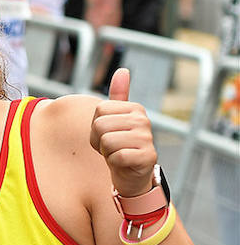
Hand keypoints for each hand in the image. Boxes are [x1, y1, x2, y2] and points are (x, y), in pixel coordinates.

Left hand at [89, 69, 157, 197]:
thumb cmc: (119, 145)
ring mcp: (148, 138)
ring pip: (107, 141)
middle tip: (111, 147)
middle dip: (99, 140)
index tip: (107, 134)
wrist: (132, 174)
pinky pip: (117, 157)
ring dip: (106, 152)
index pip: (99, 110)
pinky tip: (123, 163)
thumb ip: (118, 95)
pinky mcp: (148, 157)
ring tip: (117, 153)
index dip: (95, 126)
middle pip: (100, 125)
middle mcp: (144, 120)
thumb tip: (123, 70)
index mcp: (135, 108)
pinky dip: (114, 163)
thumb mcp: (116, 119)